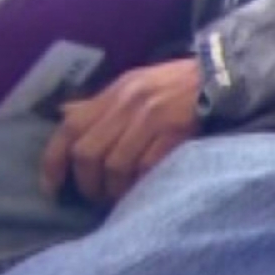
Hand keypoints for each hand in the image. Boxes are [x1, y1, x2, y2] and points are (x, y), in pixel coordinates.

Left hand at [40, 57, 202, 203]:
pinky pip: (146, 167)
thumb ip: (101, 104)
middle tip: (95, 197)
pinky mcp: (175, 131)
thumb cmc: (176, 84)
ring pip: (114, 165)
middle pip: (88, 153)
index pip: (70, 127)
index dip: (54, 162)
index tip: (53, 188)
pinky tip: (142, 189)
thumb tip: (65, 115)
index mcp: (114, 91)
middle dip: (87, 183)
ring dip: (113, 189)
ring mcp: (151, 117)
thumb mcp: (133, 84)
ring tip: (119, 197)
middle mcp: (127, 102)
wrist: (221, 77)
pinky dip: (139, 183)